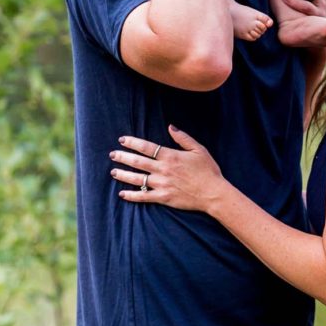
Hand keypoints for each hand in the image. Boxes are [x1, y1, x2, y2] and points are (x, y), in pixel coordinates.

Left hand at [109, 126, 223, 211]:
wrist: (213, 193)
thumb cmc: (208, 170)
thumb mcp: (198, 149)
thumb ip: (183, 138)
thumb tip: (170, 127)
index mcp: (170, 156)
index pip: (146, 147)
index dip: (132, 143)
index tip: (122, 140)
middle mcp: (163, 170)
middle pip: (137, 162)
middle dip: (123, 157)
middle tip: (112, 154)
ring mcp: (162, 185)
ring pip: (137, 179)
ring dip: (123, 175)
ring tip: (113, 172)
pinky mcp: (163, 198)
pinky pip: (143, 197)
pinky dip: (132, 195)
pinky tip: (122, 194)